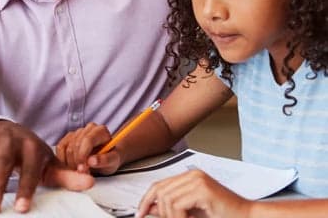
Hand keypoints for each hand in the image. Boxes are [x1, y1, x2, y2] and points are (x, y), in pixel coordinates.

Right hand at [0, 120, 91, 214]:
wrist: (4, 128)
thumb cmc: (28, 152)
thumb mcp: (48, 162)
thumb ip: (67, 176)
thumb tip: (90, 183)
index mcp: (32, 146)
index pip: (29, 169)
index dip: (26, 189)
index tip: (22, 209)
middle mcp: (9, 141)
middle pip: (0, 166)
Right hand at [56, 122, 121, 174]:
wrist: (104, 158)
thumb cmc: (110, 159)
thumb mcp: (113, 162)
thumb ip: (104, 160)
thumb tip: (92, 161)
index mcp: (101, 131)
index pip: (87, 140)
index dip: (83, 155)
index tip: (82, 168)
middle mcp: (89, 128)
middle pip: (76, 144)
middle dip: (76, 161)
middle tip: (81, 173)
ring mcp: (77, 132)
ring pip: (67, 147)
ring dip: (70, 162)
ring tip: (78, 171)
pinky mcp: (68, 137)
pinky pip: (60, 147)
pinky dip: (63, 159)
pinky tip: (70, 166)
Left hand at [137, 169, 251, 217]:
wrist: (248, 217)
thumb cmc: (222, 216)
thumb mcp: (190, 213)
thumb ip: (171, 209)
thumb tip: (149, 210)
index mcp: (189, 176)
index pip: (159, 185)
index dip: (147, 200)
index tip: (140, 214)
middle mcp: (193, 174)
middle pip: (160, 190)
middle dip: (157, 211)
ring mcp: (198, 180)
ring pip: (167, 199)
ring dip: (171, 217)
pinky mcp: (203, 190)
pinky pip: (178, 205)